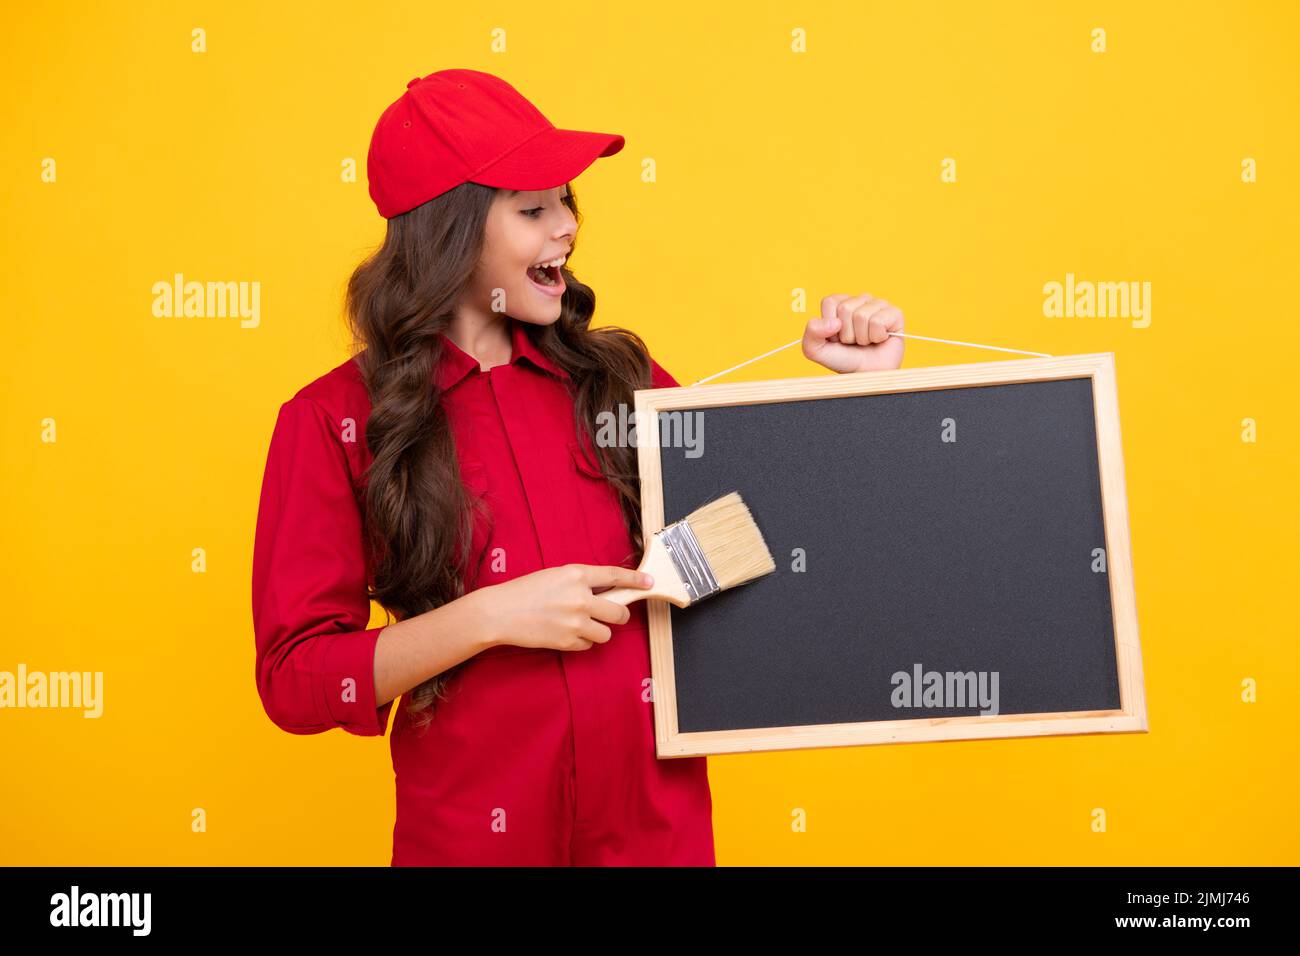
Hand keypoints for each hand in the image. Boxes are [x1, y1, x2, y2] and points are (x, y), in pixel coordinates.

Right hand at [471, 563, 654, 651]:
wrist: (500, 612)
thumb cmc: (525, 591)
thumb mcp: (555, 575)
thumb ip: (581, 581)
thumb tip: (607, 591)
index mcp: (576, 574)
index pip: (615, 575)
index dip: (636, 579)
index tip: (649, 582)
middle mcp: (580, 597)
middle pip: (619, 611)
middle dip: (619, 614)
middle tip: (613, 614)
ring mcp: (575, 621)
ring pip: (606, 633)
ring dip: (599, 630)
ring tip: (580, 625)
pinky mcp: (568, 641)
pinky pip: (588, 645)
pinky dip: (581, 641)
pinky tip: (565, 633)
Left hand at [802, 293, 904, 372]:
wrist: (867, 375)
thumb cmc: (843, 360)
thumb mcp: (816, 350)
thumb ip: (811, 333)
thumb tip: (833, 322)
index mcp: (840, 303)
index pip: (830, 302)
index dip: (831, 325)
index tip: (837, 337)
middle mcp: (860, 300)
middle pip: (845, 309)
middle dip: (847, 333)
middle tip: (853, 342)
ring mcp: (878, 304)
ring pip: (861, 316)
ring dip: (862, 337)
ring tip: (866, 342)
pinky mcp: (895, 313)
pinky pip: (878, 321)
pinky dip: (876, 337)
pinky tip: (879, 340)